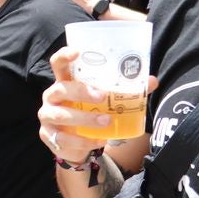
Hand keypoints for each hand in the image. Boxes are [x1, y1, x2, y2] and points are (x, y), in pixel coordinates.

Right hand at [38, 48, 157, 163]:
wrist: (77, 145)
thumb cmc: (90, 114)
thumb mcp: (105, 101)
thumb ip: (125, 90)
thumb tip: (151, 80)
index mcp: (65, 82)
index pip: (58, 64)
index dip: (64, 56)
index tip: (77, 52)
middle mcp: (52, 97)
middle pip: (60, 89)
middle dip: (80, 92)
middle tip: (102, 96)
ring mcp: (47, 116)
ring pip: (60, 115)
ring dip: (84, 118)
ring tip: (106, 122)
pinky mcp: (47, 136)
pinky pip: (63, 139)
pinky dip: (82, 141)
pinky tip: (99, 140)